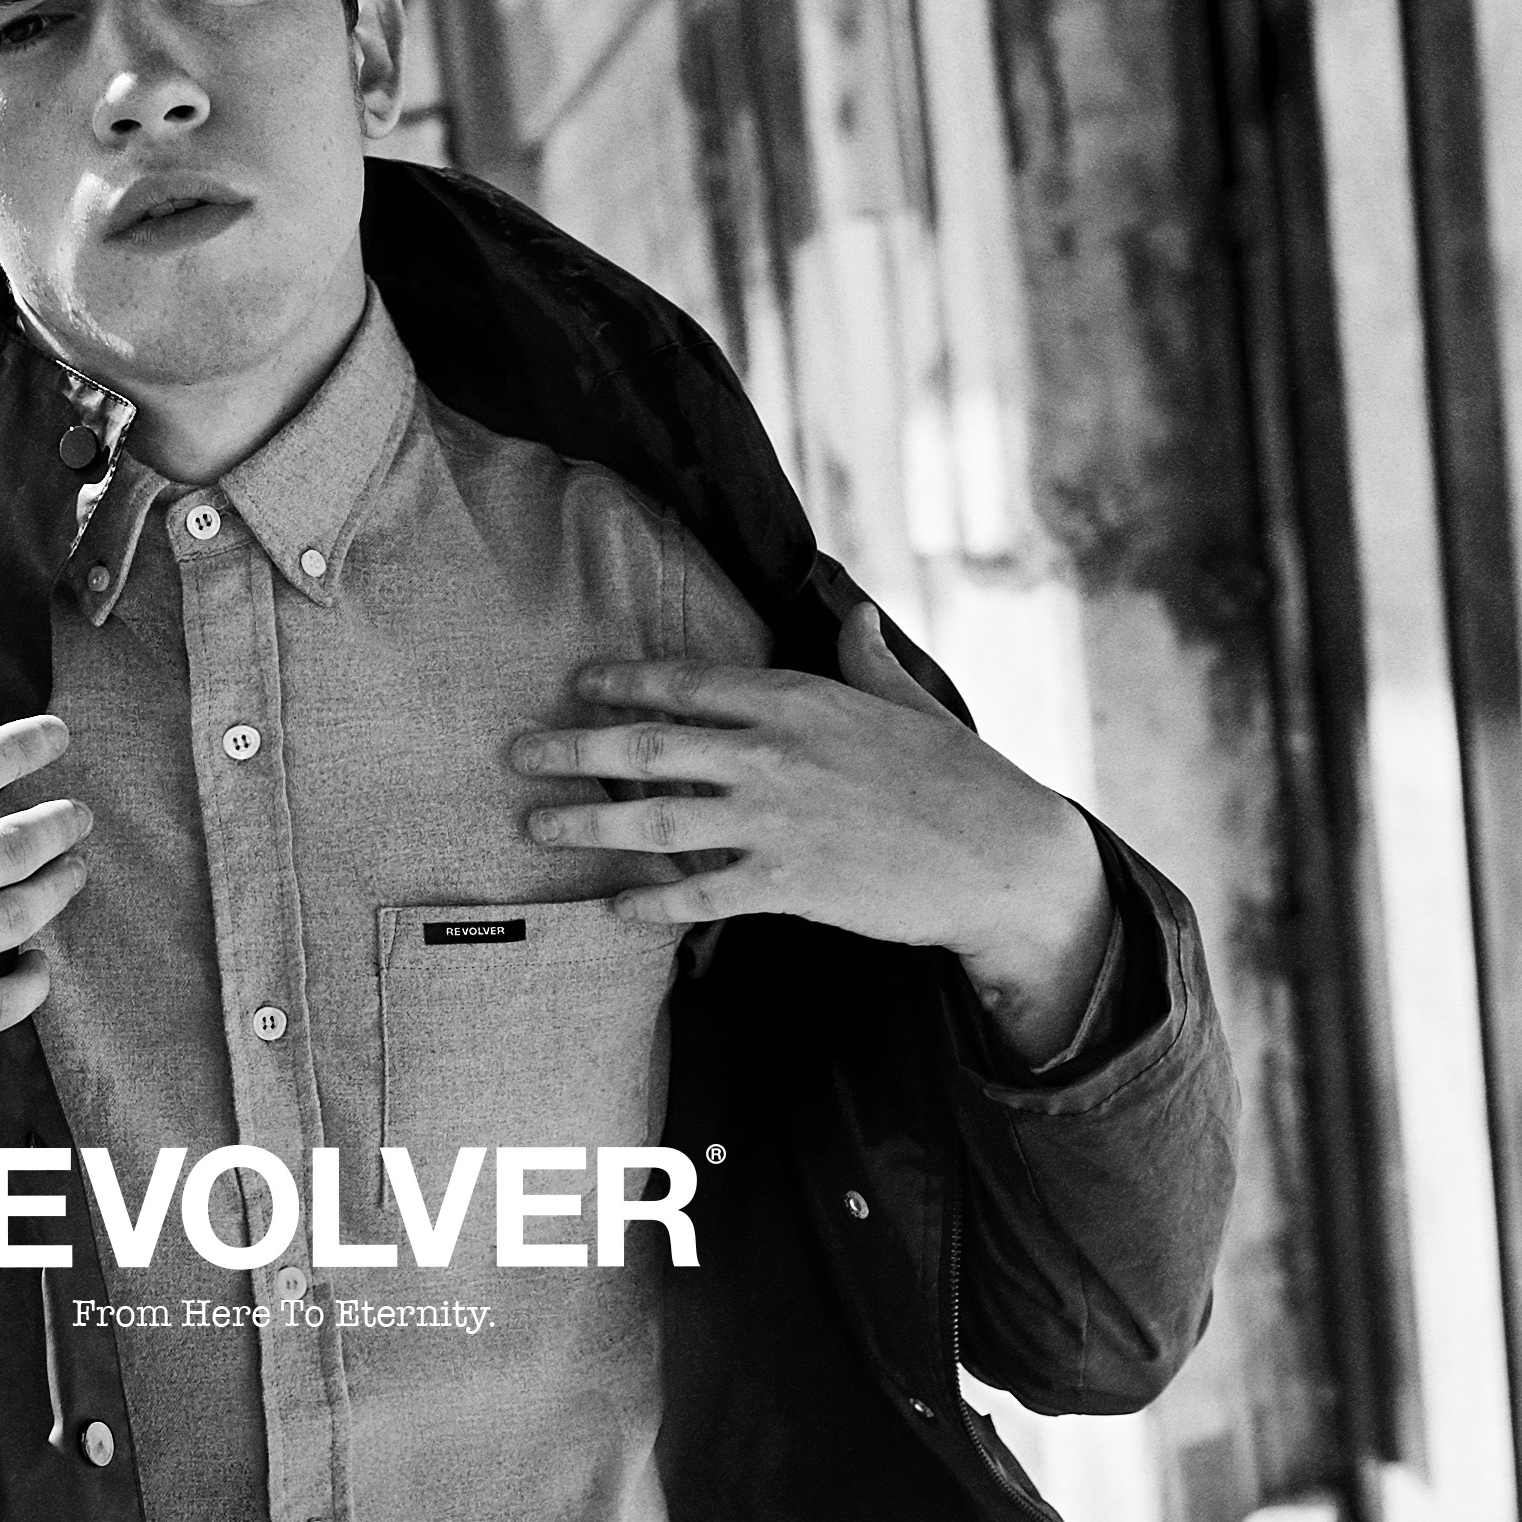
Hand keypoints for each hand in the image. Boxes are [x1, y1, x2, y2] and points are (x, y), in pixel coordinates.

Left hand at [509, 601, 1111, 1063]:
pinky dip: (647, 905)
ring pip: (654, 822)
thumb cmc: (958, 774)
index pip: (689, 684)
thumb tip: (851, 613)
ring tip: (536, 826)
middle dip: (574, 748)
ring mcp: (773, 824)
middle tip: (520, 752)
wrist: (1001, 855)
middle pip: (647, 748)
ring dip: (586, 824)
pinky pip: (696, 898)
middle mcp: (772, 757)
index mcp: (797, 701)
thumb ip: (861, 658)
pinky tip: (610, 908)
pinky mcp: (785, 887)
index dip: (624, 683)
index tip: (579, 684)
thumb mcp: (905, 699)